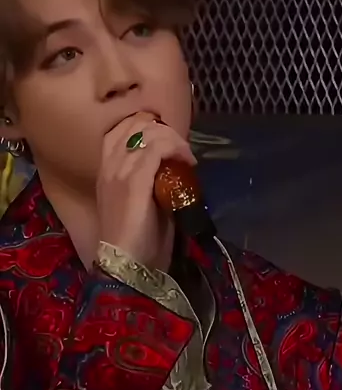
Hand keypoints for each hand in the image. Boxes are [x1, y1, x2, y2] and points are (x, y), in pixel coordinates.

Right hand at [96, 113, 196, 268]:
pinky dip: (176, 149)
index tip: (168, 143)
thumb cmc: (136, 241)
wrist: (126, 264)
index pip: (120, 129)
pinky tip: (188, 163)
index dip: (147, 127)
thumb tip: (173, 168)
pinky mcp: (135, 181)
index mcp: (105, 171)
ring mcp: (120, 172)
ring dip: (173, 140)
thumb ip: (149, 181)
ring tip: (186, 157)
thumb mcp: (139, 202)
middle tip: (181, 149)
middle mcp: (109, 165)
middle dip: (163, 131)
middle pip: (135, 124)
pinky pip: (157, 149)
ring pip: (149, 133)